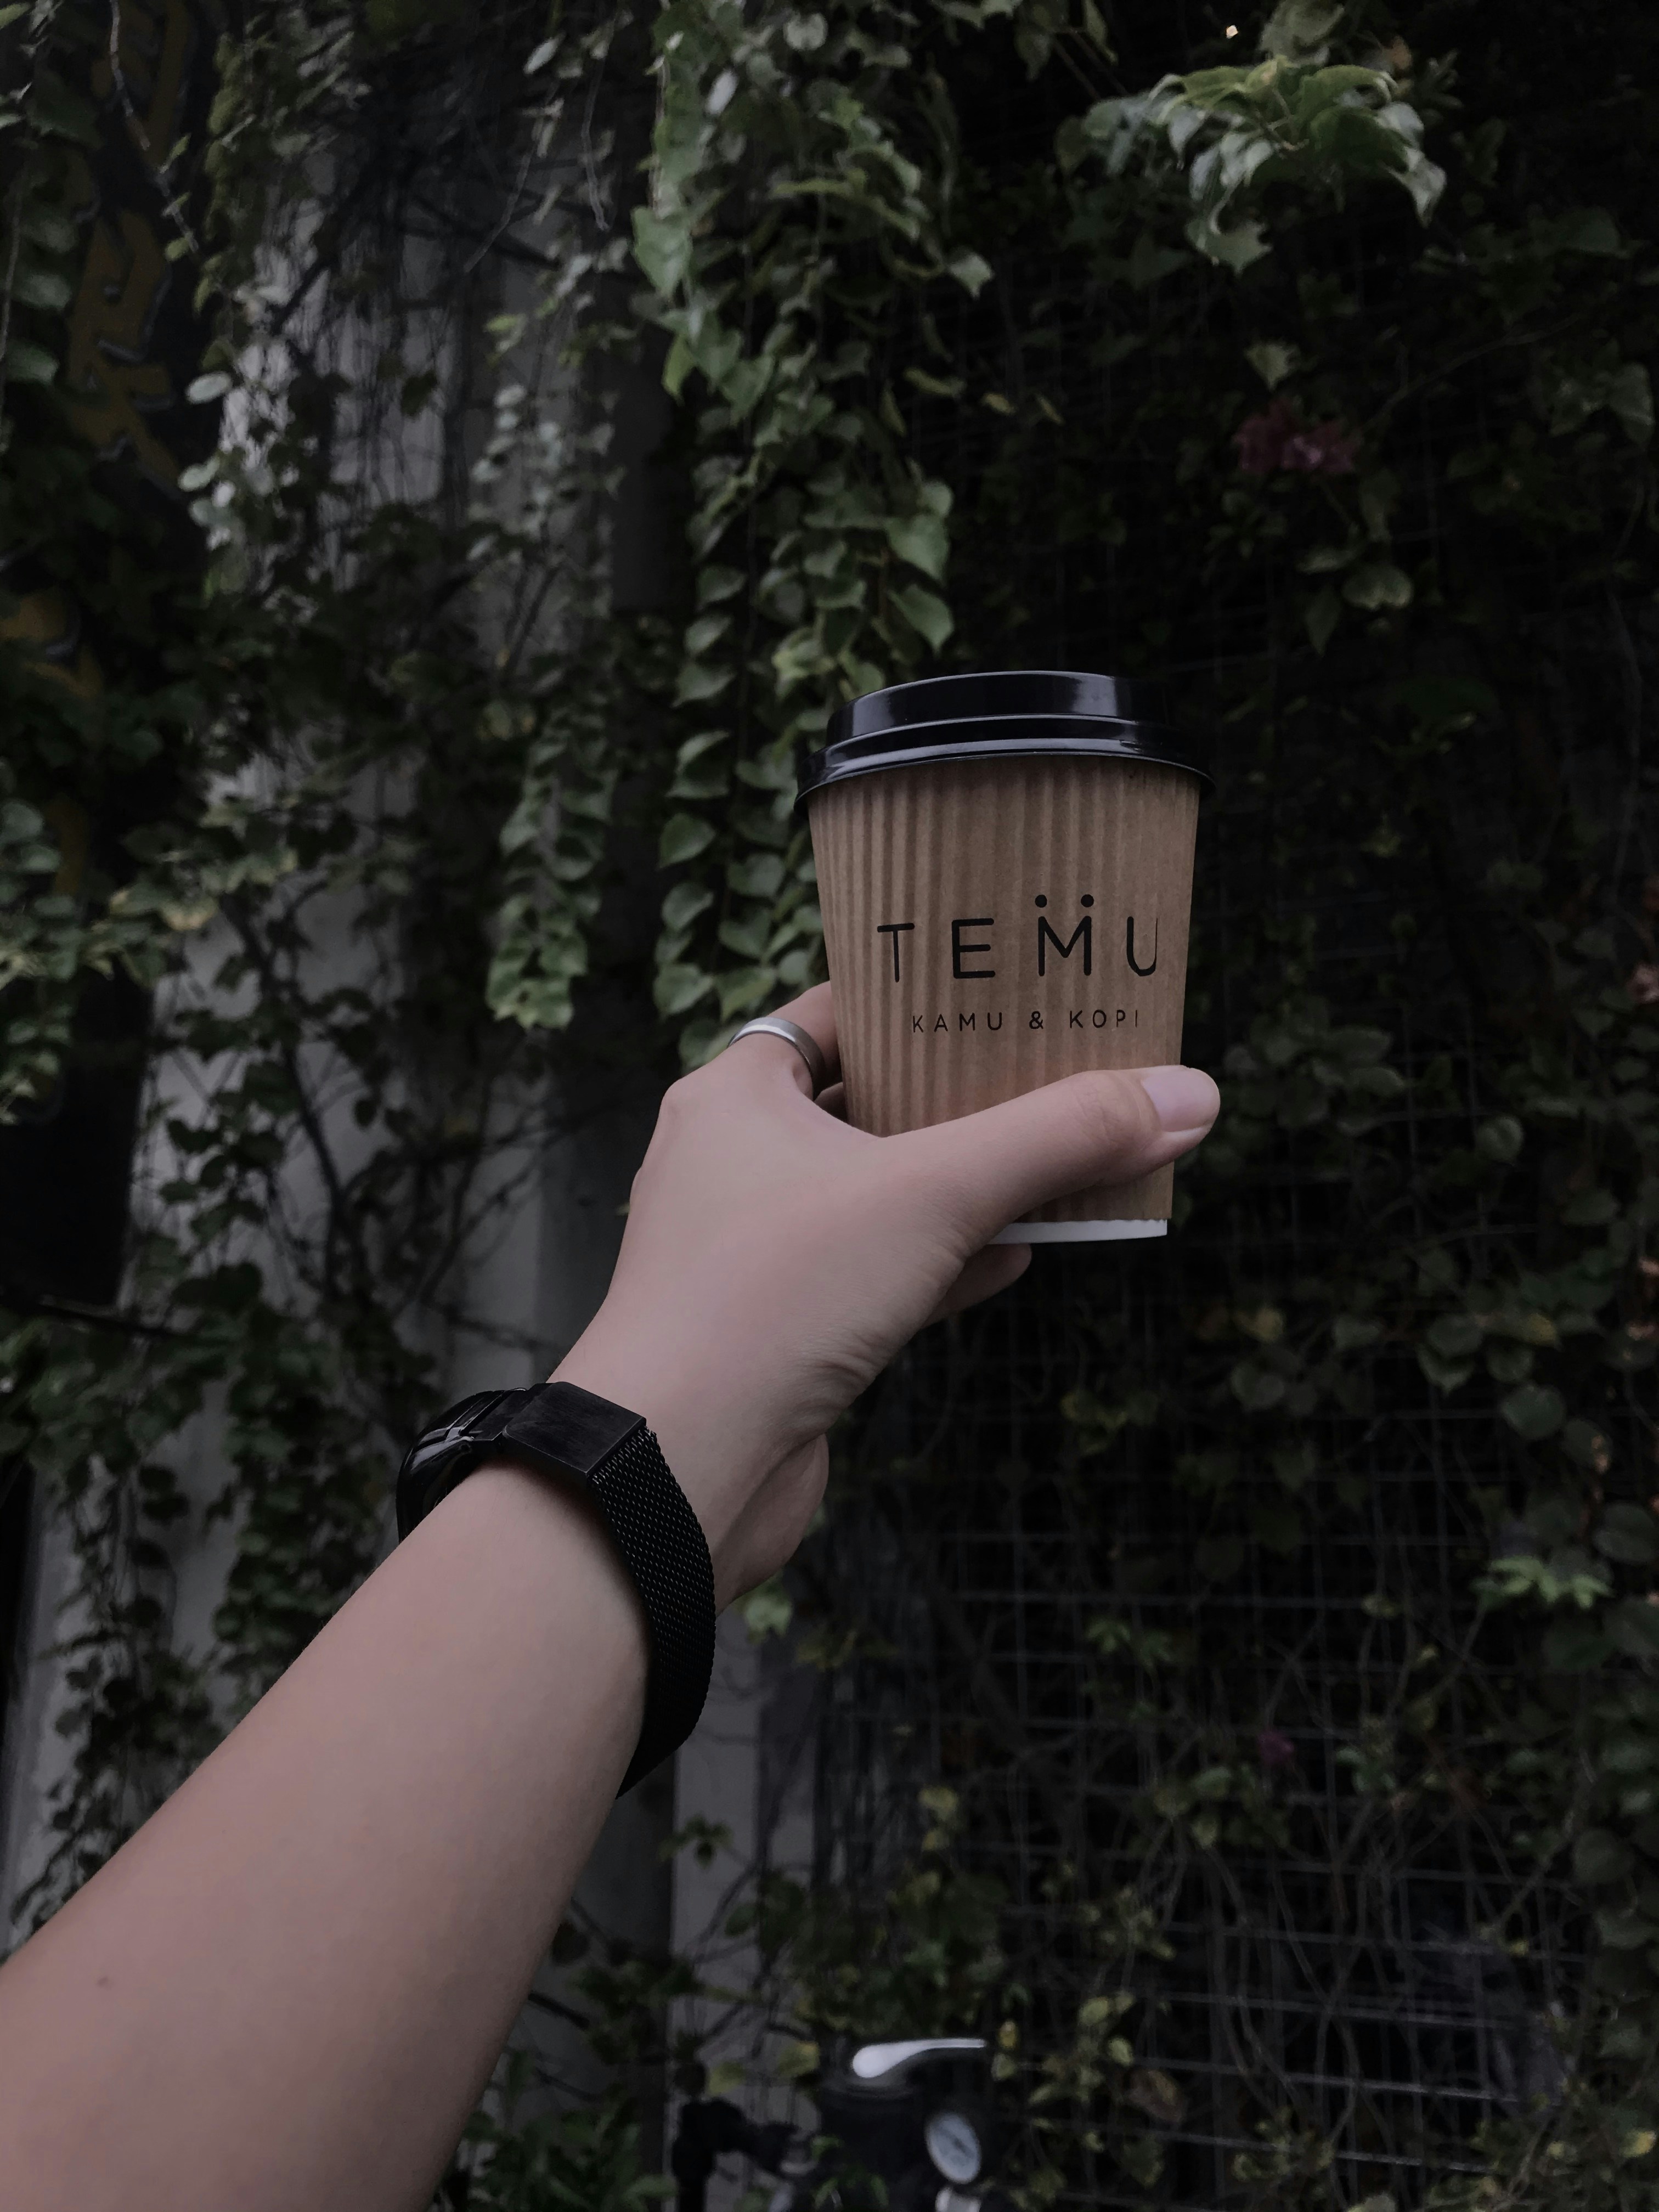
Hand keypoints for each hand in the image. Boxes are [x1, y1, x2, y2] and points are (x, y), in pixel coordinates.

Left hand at [555, 982, 1216, 1605]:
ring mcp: (759, 1252)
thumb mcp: (935, 1194)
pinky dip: (949, 1260)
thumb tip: (1191, 1093)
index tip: (1009, 990)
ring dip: (972, 1184)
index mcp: (737, 1095)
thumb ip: (1060, 1137)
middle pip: (872, 1100)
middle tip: (1063, 1068)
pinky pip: (882, 1274)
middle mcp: (736, 1162)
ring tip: (1069, 1158)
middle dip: (968, 1095)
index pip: (840, 1010)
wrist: (678, 1472)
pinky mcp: (786, 1331)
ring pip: (886, 1196)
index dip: (925, 997)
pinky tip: (1021, 1252)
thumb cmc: (773, 1300)